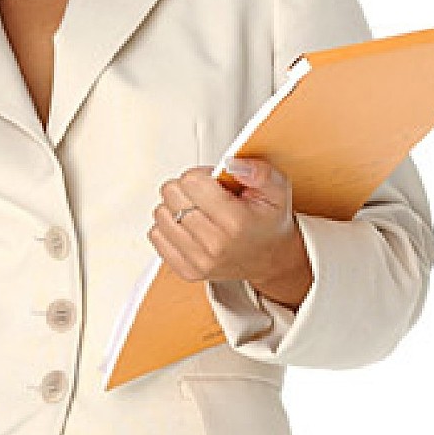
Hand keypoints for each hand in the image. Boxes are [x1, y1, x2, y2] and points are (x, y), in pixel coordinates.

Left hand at [148, 157, 313, 307]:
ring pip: (160, 214)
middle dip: (186, 188)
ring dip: (175, 207)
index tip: (212, 182)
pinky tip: (188, 226)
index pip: (191, 181)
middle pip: (172, 195)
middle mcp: (215, 244)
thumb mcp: (277, 190)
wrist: (271, 260)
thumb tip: (231, 164)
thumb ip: (258, 171)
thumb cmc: (270, 224)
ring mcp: (198, 261)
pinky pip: (156, 236)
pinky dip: (168, 227)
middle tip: (205, 196)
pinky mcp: (186, 270)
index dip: (200, 175)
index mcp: (235, 222)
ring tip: (197, 211)